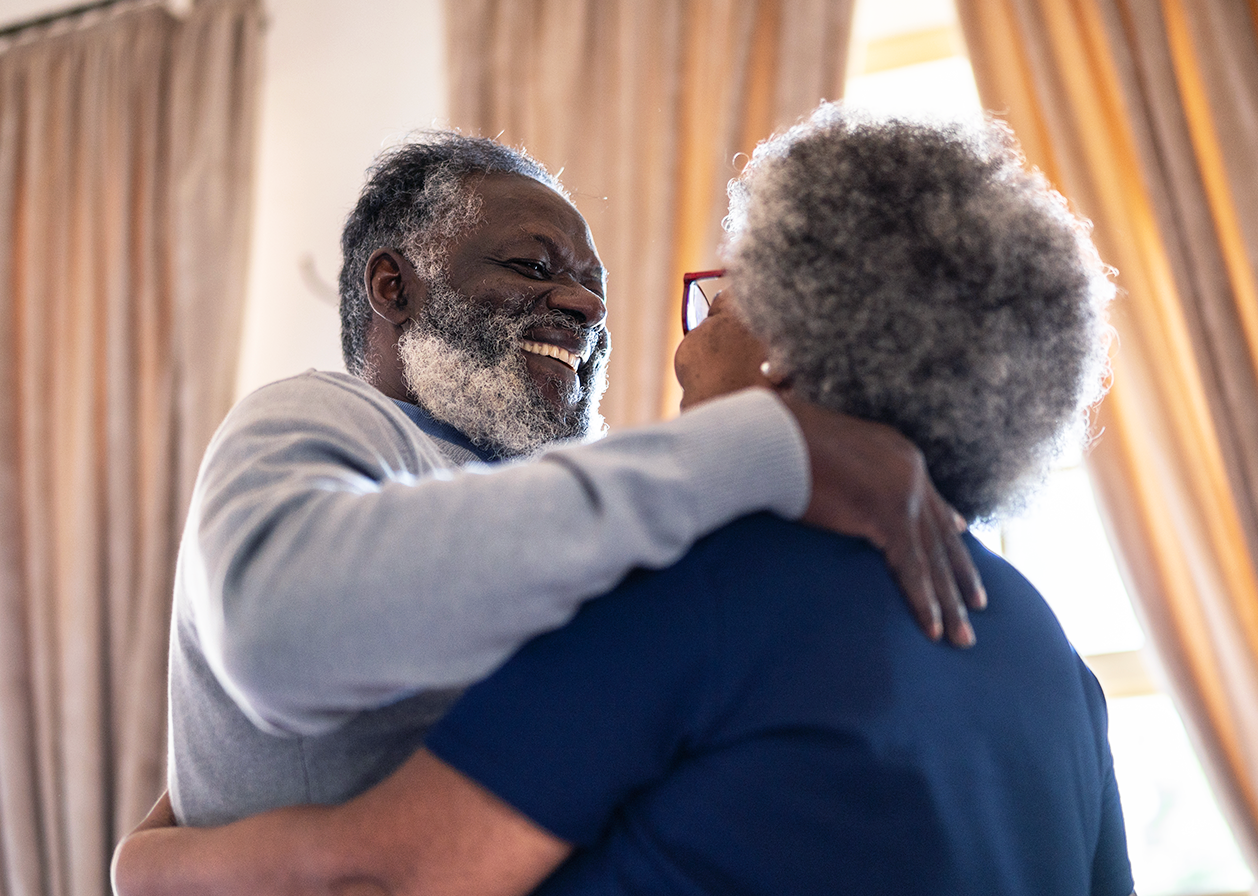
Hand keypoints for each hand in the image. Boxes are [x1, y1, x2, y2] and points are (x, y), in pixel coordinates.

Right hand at [780, 393, 985, 646]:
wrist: (770, 436)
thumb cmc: (780, 443)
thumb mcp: (826, 454)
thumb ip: (846, 471)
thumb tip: (836, 485)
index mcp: (896, 452)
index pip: (928, 495)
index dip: (948, 521)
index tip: (964, 535)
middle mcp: (909, 470)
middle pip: (942, 533)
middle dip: (961, 574)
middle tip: (980, 604)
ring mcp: (903, 492)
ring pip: (934, 558)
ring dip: (950, 602)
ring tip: (963, 637)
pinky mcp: (888, 514)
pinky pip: (911, 568)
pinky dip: (923, 602)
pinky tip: (933, 630)